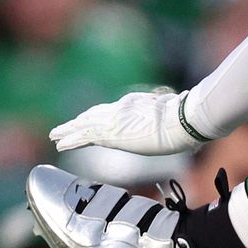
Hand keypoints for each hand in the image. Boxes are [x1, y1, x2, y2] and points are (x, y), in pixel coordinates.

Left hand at [49, 89, 203, 154]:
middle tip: (66, 127)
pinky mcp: (108, 133)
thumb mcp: (178, 118)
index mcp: (134, 104)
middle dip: (79, 122)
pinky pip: (82, 136)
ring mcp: (113, 120)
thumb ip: (174, 122)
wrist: (181, 121)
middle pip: (94, 115)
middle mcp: (120, 109)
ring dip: (68, 130)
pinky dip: (69, 139)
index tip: (89, 120)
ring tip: (55, 135)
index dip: (98, 117)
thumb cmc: (187, 122)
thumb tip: (192, 135)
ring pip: (83, 125)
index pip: (111, 111)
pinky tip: (58, 143)